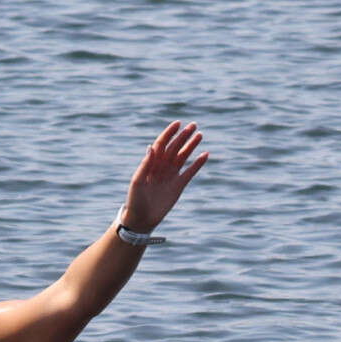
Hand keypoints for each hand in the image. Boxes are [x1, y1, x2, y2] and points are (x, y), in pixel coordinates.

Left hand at [122, 119, 208, 235]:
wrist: (142, 218)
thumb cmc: (135, 199)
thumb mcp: (138, 181)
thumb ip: (145, 164)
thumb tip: (151, 146)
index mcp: (150, 163)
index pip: (161, 144)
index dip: (169, 133)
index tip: (177, 123)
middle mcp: (161, 167)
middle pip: (174, 147)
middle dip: (183, 136)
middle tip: (193, 125)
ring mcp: (171, 175)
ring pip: (183, 156)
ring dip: (191, 146)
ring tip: (200, 135)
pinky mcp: (179, 185)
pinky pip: (190, 171)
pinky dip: (198, 163)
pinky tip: (205, 154)